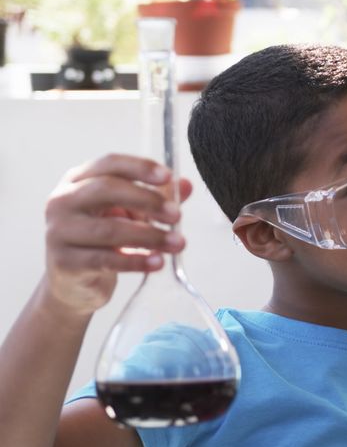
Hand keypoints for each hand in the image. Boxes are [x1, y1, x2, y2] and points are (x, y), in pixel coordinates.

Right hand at [42, 154, 192, 316]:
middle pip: (106, 190)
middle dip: (147, 200)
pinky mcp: (65, 262)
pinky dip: (136, 261)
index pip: (109, 164)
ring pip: (109, 229)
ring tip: (178, 243)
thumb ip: (157, 198)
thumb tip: (185, 185)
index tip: (167, 177)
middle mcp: (63, 201)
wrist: (73, 282)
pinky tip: (158, 263)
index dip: (139, 167)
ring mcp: (59, 232)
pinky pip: (105, 260)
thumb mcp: (131, 214)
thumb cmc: (103, 240)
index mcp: (78, 181)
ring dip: (150, 236)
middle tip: (177, 214)